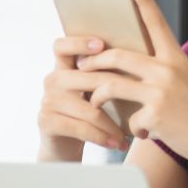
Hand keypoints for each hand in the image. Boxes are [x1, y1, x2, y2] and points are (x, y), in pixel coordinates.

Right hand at [36, 35, 130, 161]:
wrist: (65, 145)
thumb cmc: (88, 113)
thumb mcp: (94, 90)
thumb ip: (105, 73)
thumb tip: (140, 58)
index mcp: (64, 67)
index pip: (63, 46)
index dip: (79, 42)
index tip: (101, 45)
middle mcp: (53, 80)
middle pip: (87, 78)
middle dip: (117, 92)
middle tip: (141, 101)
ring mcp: (47, 101)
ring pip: (89, 109)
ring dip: (113, 125)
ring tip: (131, 135)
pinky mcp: (46, 121)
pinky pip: (80, 128)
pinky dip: (102, 137)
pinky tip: (116, 143)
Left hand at [75, 0, 187, 171]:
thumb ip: (180, 71)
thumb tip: (169, 67)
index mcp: (177, 59)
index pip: (157, 23)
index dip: (144, 0)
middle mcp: (167, 71)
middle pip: (118, 56)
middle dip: (94, 62)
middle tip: (82, 67)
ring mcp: (160, 92)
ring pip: (112, 86)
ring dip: (97, 95)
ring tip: (93, 102)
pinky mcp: (155, 115)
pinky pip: (130, 120)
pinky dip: (132, 129)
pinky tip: (146, 134)